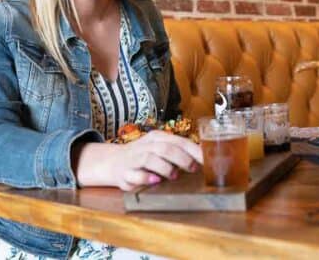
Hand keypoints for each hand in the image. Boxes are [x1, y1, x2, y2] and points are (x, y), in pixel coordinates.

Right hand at [73, 130, 202, 190]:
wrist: (112, 162)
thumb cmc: (143, 156)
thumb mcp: (159, 148)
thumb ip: (178, 151)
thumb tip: (202, 158)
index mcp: (156, 138)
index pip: (178, 141)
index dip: (193, 150)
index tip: (206, 160)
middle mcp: (145, 146)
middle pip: (165, 148)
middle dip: (182, 159)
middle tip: (193, 168)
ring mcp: (133, 159)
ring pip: (150, 158)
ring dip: (165, 167)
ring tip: (174, 175)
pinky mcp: (124, 174)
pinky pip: (135, 174)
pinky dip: (146, 177)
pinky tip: (155, 180)